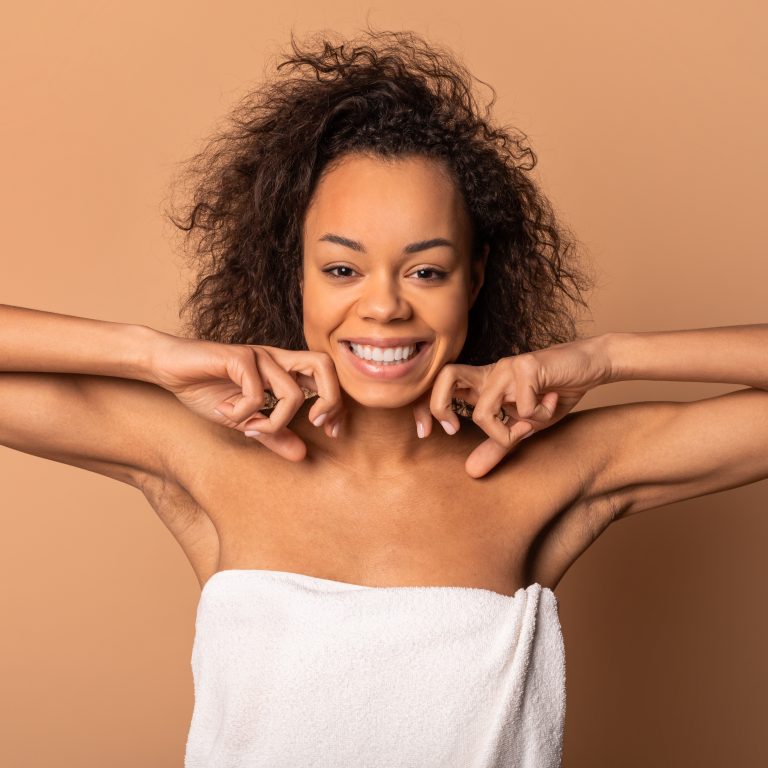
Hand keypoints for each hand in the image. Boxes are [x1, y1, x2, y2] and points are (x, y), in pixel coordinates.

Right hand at [148, 334, 344, 461]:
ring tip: (251, 428)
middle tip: (314, 425)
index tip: (331, 432)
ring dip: (276, 421)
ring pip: (292, 391)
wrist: (169, 367)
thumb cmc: (207, 389)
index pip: (328, 377)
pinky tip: (225, 412)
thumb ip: (273, 435)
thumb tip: (302, 455)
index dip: (338, 405)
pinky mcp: (238, 356)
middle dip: (330, 400)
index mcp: (284, 370)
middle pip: (325, 366)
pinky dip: (243, 411)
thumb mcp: (245, 420)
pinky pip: (256, 392)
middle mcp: (277, 359)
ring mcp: (259, 355)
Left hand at [410, 335, 611, 477]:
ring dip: (506, 431)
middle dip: (438, 407)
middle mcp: (491, 372)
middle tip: (453, 430)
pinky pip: (522, 406)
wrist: (590, 366)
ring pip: (483, 409)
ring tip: (530, 424)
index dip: (425, 408)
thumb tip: (471, 472)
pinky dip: (540, 414)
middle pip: (445, 377)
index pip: (440, 386)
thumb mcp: (524, 427)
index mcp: (484, 383)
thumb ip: (497, 445)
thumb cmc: (554, 394)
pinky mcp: (528, 366)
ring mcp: (507, 367)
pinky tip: (553, 400)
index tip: (425, 434)